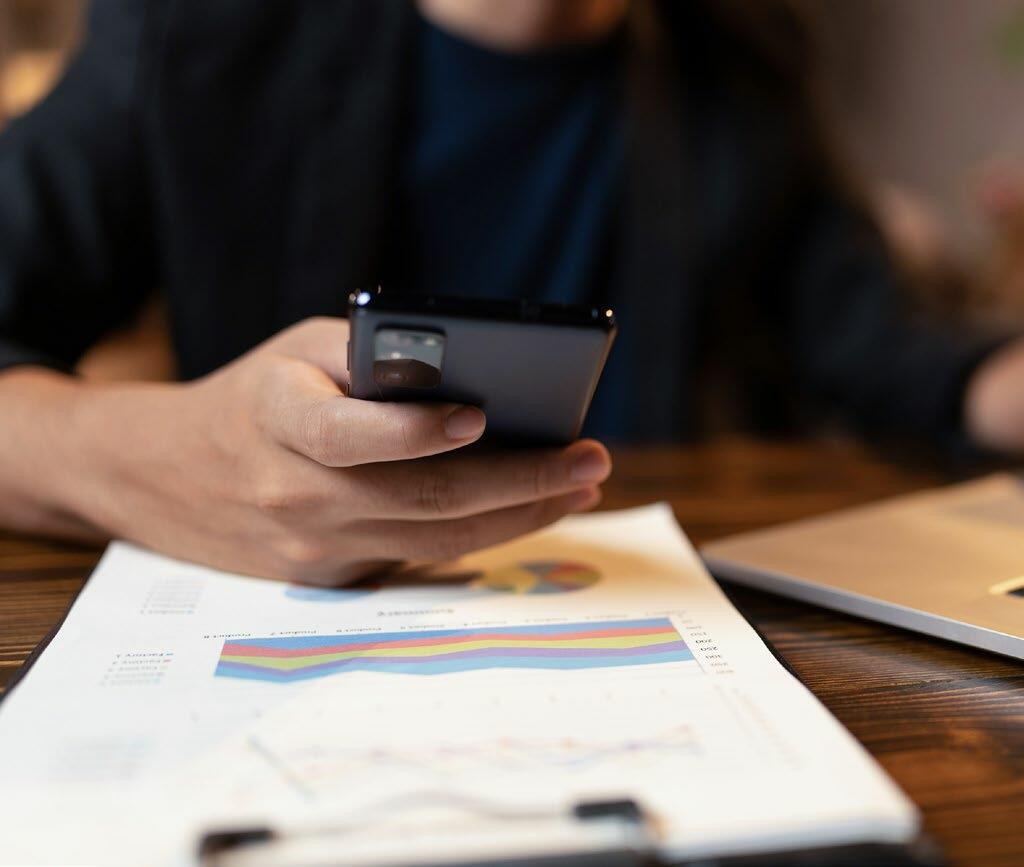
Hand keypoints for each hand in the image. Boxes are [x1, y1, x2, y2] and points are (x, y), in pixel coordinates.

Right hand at [59, 318, 610, 583]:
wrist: (166, 475)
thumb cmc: (255, 394)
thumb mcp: (298, 349)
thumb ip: (374, 353)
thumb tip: (470, 370)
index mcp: (278, 418)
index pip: (351, 435)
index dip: (416, 431)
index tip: (483, 417)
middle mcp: (294, 492)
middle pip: (423, 497)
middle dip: (519, 481)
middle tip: (589, 461)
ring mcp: (312, 547)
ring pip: (436, 538)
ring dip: (520, 514)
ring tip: (578, 486)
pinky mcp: (329, 578)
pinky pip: (419, 556)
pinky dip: (480, 533)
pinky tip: (528, 507)